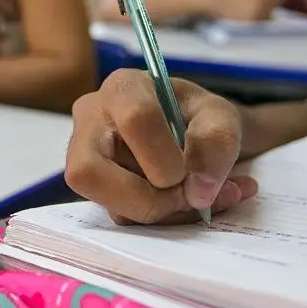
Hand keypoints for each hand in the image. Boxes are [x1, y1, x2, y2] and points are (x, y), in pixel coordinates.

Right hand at [66, 69, 258, 224]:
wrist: (194, 134)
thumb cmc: (199, 117)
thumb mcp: (222, 116)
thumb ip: (218, 142)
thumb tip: (198, 192)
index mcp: (124, 88)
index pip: (135, 121)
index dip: (166, 157)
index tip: (189, 171)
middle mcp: (91, 120)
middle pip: (88, 172)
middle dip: (145, 198)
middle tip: (183, 195)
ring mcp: (84, 156)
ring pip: (105, 202)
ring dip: (160, 212)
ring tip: (197, 199)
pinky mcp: (96, 188)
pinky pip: (121, 216)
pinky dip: (162, 218)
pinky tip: (187, 204)